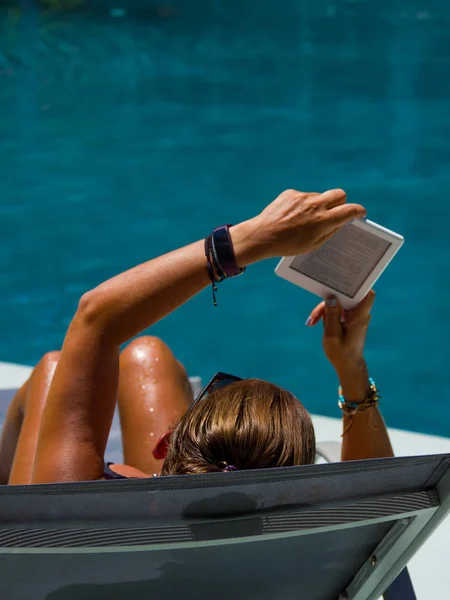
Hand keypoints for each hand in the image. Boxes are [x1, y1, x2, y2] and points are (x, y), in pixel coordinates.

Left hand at [251, 188, 365, 258]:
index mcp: (323, 220)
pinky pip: (304, 196)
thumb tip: (341, 221)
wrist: (262, 235)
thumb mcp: (313, 245)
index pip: (350, 210)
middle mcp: (315, 205)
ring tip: (305, 220)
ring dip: (319, 205)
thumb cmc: (288, 245)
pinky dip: (302, 204)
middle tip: (336, 212)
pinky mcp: (291, 193)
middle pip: (339, 194)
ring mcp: (303, 197)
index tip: (360, 213)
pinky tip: (292, 216)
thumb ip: (330, 231)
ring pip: (320, 196)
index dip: (358, 211)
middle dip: (341, 202)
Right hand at [306, 290, 374, 373]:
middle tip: (314, 314)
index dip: (358, 286)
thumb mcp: (332, 335)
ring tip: (312, 321)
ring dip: (324, 310)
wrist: (348, 366)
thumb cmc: (341, 353)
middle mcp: (359, 314)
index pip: (368, 294)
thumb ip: (332, 316)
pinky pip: (337, 310)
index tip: (343, 283)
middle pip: (345, 297)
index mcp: (360, 317)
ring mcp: (354, 316)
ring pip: (338, 303)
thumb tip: (331, 298)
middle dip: (328, 301)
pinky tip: (316, 323)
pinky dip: (327, 314)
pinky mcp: (348, 319)